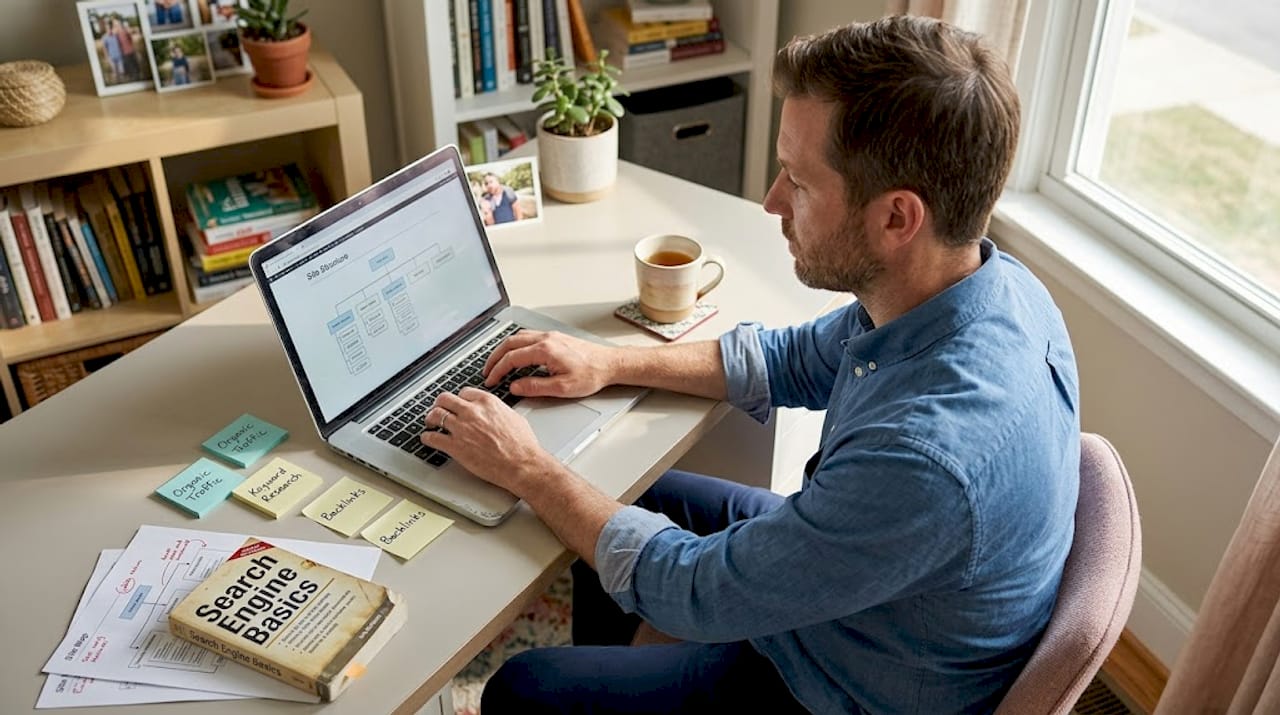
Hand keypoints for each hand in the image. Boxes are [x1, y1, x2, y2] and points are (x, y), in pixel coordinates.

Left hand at [421, 388, 557, 494]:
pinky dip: (427, 438)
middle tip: (438, 410)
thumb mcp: (513, 417)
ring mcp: (461, 428)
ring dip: (431, 419)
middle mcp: (472, 412)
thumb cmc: (522, 444)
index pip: (463, 393)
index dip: (458, 400)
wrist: (521, 464)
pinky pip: (432, 438)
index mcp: (486, 402)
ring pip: (436, 415)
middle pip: (445, 399)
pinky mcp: (455, 446)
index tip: (456, 405)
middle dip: (440, 404)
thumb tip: (496, 412)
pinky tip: (427, 439)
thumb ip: (499, 411)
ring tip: (430, 423)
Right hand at [483, 330, 616, 397]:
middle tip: (487, 371)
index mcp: (545, 350)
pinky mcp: (555, 337)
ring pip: (518, 337)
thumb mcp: (562, 388)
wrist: (610, 364)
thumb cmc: (591, 375)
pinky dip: (516, 345)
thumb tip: (515, 387)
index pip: (512, 358)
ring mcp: (550, 336)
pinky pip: (528, 336)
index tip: (491, 380)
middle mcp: (545, 338)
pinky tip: (515, 354)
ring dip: (504, 349)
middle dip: (495, 357)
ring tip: (497, 363)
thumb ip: (535, 387)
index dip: (497, 370)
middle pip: (510, 343)